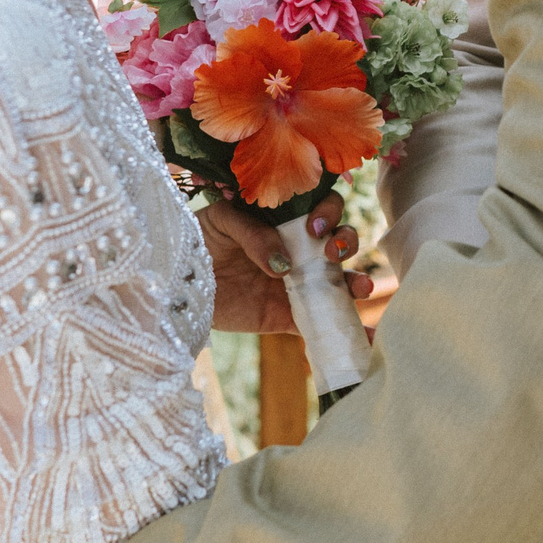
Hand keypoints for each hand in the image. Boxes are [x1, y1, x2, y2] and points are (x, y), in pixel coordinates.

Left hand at [199, 190, 374, 334]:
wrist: (176, 282)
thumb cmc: (198, 240)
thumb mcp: (220, 221)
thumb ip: (253, 233)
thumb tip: (283, 264)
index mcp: (284, 219)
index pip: (321, 208)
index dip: (328, 213)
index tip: (314, 228)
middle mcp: (298, 249)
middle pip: (338, 240)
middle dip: (346, 242)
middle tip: (332, 253)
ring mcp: (295, 283)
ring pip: (338, 281)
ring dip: (357, 282)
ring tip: (361, 288)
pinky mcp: (285, 316)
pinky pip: (318, 324)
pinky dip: (344, 330)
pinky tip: (366, 334)